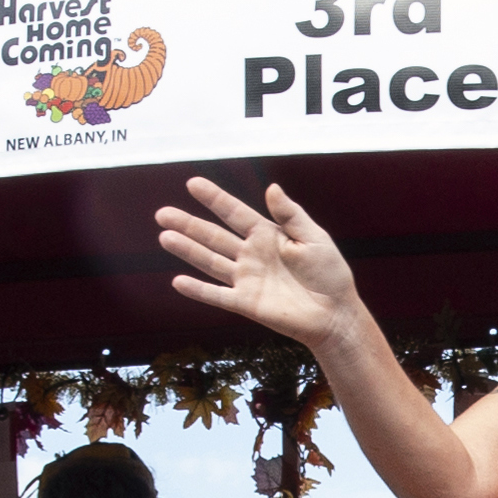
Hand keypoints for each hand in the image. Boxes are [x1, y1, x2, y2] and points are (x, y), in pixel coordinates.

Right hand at [158, 176, 362, 353]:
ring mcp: (246, 279)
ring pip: (210, 261)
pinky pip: (217, 295)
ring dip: (187, 250)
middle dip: (188, 224)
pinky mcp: (246, 303)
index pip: (234, 212)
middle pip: (213, 236)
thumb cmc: (330, 274)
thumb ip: (291, 215)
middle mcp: (251, 255)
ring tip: (165, 236)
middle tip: (162, 213)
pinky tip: (178, 281)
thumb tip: (272, 187)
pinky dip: (198, 290)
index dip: (214, 198)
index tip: (193, 183)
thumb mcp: (314, 238)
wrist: (335, 313)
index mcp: (267, 235)